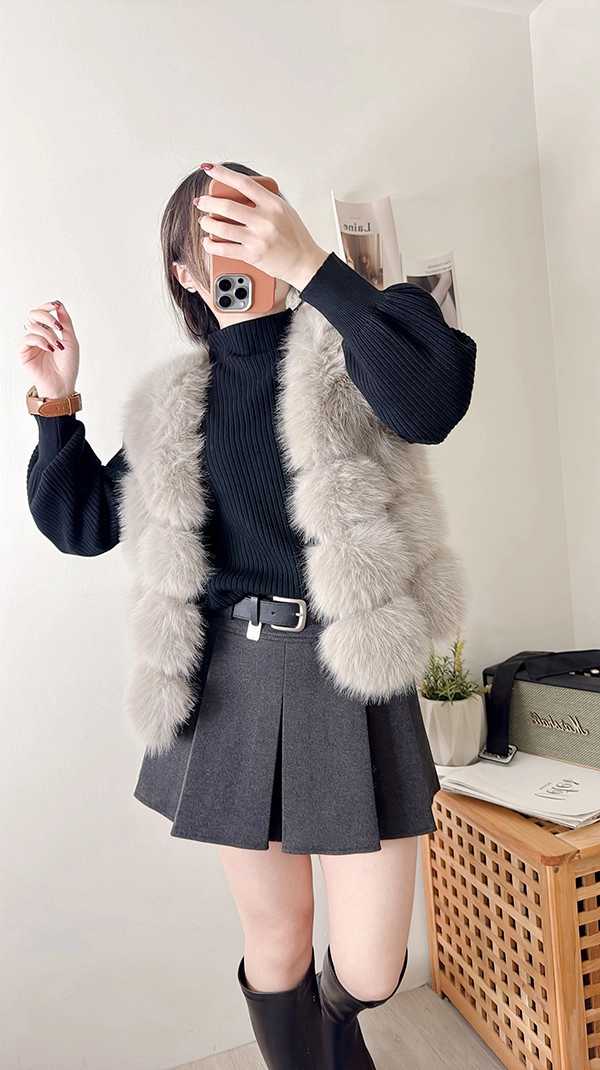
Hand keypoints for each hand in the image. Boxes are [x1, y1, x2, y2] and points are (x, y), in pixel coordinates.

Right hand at [18, 301, 79, 397]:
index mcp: (48, 332)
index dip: (47, 306)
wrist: (63, 384)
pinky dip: (40, 341)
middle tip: (57, 326)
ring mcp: (30, 344)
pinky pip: (27, 339)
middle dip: (46, 317)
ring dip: (48, 335)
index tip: (55, 305)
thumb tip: (60, 305)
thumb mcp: (71, 341)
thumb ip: (66, 322)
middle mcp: (38, 336)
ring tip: (57, 347)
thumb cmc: (68, 367)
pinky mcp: (24, 352)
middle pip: (34, 314)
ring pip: (33, 327)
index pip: (43, 313)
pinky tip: (49, 349)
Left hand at [194, 163, 328, 291]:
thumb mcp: (284, 210)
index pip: (243, 183)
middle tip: (202, 202)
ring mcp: (258, 239)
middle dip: (208, 202)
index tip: (210, 169)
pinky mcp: (252, 256)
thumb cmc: (296, 237)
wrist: (305, 262)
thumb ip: (264, 201)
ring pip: (222, 228)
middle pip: (227, 207)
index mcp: (273, 205)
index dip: (223, 174)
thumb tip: (240, 192)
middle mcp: (265, 220)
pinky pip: (224, 250)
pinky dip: (211, 245)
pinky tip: (207, 241)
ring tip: (204, 221)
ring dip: (208, 223)